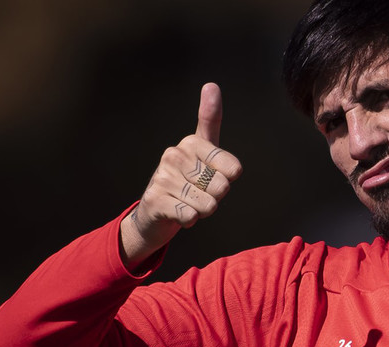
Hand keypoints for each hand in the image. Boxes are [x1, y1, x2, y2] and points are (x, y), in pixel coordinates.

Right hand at [120, 82, 242, 269]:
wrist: (155, 213)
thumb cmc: (187, 182)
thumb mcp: (203, 152)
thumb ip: (210, 121)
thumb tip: (211, 84)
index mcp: (191, 143)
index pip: (233, 168)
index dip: (227, 180)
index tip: (212, 177)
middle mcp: (174, 155)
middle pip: (221, 187)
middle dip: (214, 198)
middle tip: (198, 194)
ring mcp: (163, 177)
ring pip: (207, 204)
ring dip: (202, 211)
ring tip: (187, 203)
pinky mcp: (155, 199)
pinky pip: (190, 215)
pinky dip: (189, 221)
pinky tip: (178, 214)